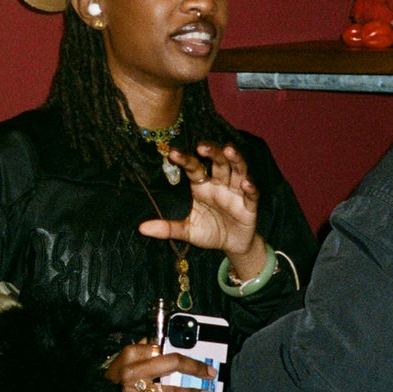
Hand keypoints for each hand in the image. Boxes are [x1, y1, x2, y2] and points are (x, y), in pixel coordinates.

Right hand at [105, 340, 214, 391]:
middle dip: (195, 371)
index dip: (189, 359)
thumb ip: (147, 348)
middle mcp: (133, 372)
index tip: (204, 365)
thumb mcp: (127, 355)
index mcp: (132, 354)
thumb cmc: (116, 373)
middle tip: (210, 376)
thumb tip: (168, 343)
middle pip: (172, 366)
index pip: (167, 352)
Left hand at [137, 142, 268, 275]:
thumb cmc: (209, 232)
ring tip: (229, 150)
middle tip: (202, 145)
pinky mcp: (249, 205)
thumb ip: (167, 228)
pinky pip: (251, 194)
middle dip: (212, 152)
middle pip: (218, 162)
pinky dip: (250, 187)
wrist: (232, 246)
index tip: (172, 153)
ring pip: (237, 170)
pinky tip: (245, 182)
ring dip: (234, 160)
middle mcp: (220, 184)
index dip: (185, 160)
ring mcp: (235, 192)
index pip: (194, 168)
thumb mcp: (187, 231)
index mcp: (202, 186)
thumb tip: (141, 228)